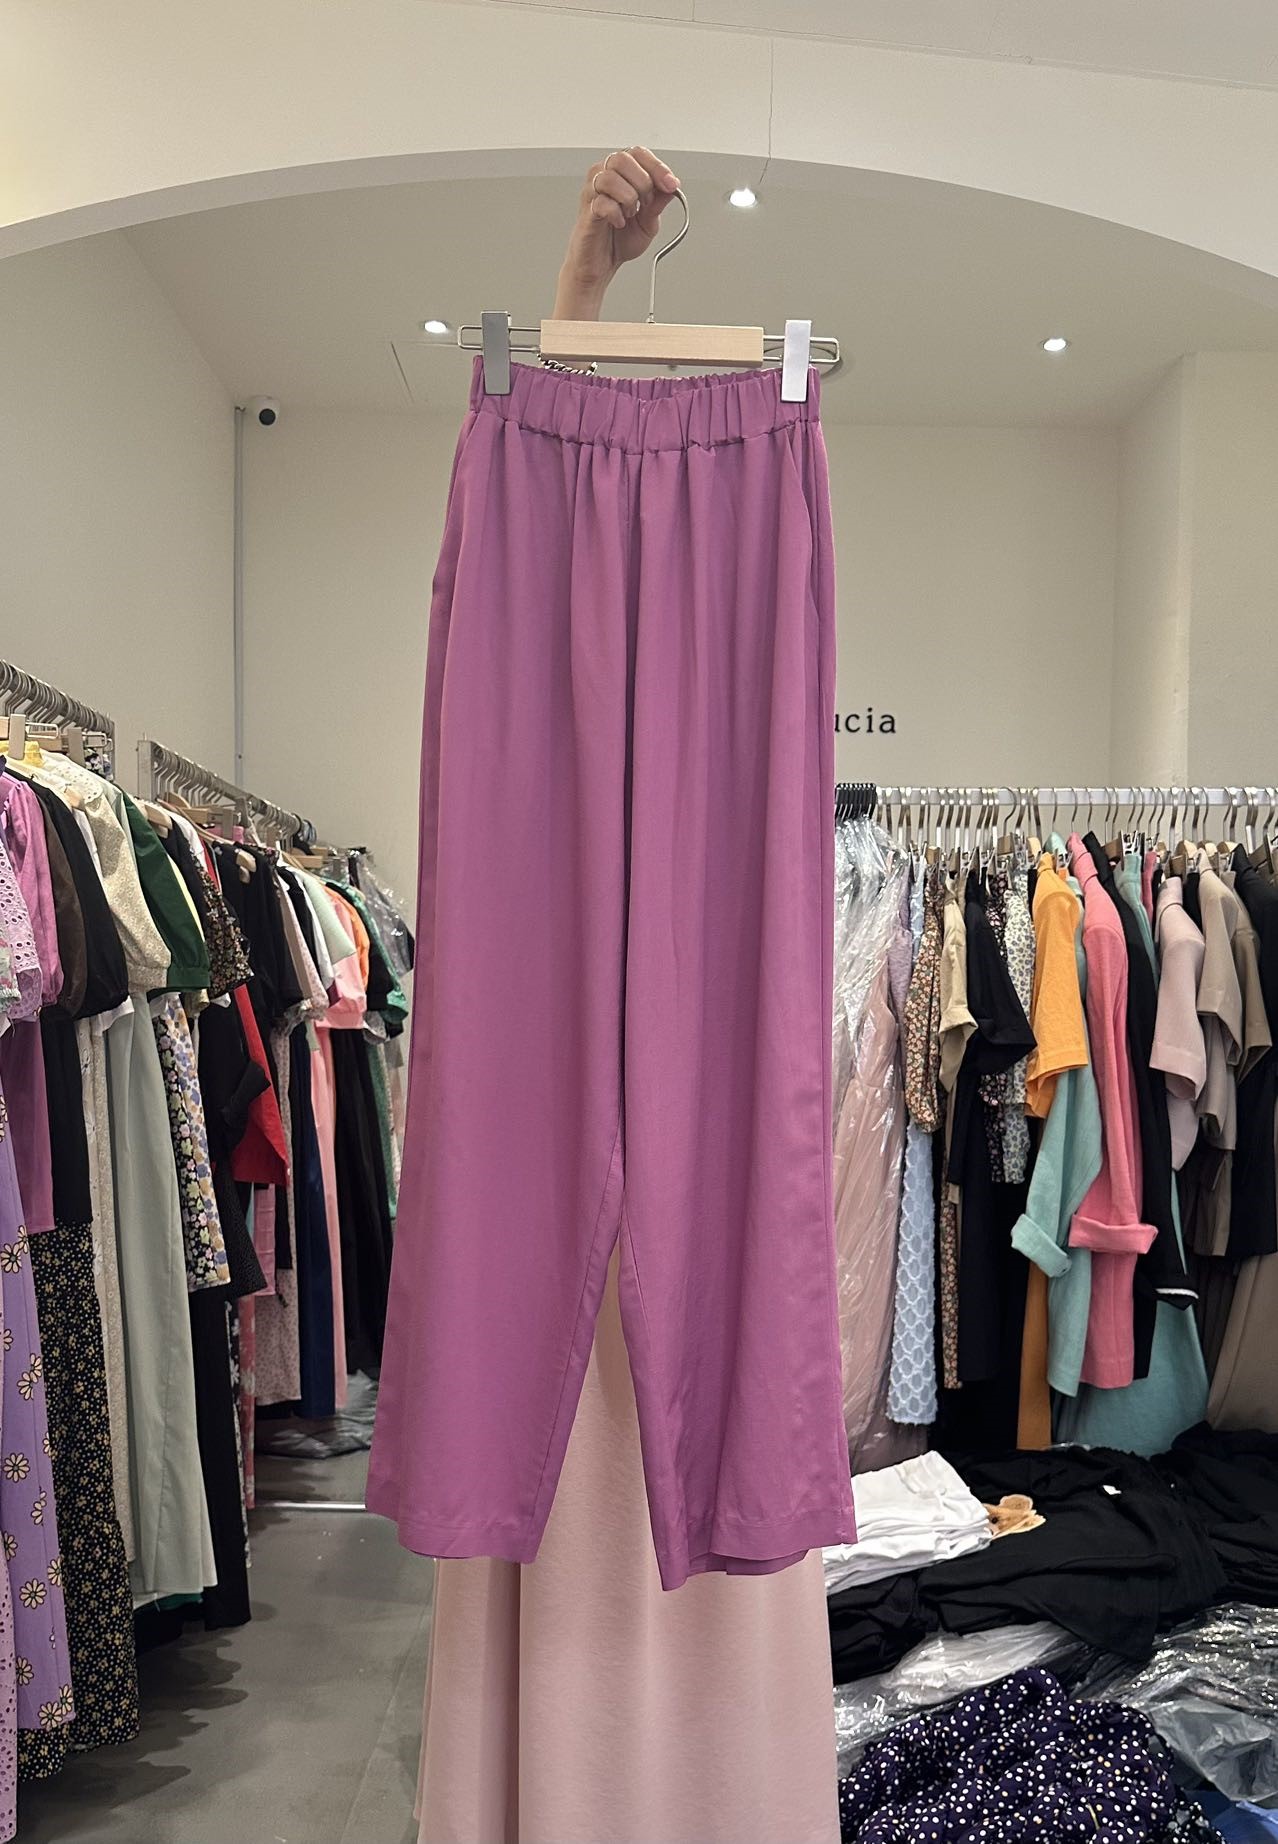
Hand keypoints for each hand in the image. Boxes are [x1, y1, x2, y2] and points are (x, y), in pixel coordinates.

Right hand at [553, 147, 681, 320]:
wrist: (602, 264)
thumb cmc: (619, 240)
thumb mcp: (649, 222)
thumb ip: (659, 203)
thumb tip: (672, 187)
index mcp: (621, 174)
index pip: (638, 153)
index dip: (657, 166)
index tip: (671, 184)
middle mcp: (604, 177)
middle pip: (622, 159)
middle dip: (642, 182)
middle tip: (646, 203)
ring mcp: (592, 193)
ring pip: (609, 177)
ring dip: (628, 197)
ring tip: (630, 213)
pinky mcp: (586, 211)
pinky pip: (601, 202)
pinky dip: (616, 214)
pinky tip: (619, 223)